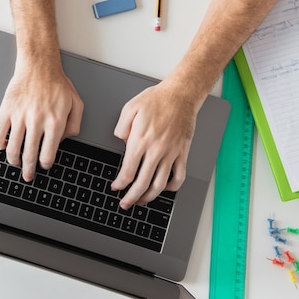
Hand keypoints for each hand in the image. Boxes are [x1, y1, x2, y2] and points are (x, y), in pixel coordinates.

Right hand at [0, 58, 83, 181]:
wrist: (39, 66)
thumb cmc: (57, 83)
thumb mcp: (76, 104)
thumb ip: (74, 125)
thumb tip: (64, 141)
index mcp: (55, 122)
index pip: (48, 154)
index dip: (45, 164)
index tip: (43, 165)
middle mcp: (37, 121)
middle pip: (29, 155)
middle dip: (28, 170)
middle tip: (28, 176)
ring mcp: (20, 116)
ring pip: (13, 147)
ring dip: (13, 160)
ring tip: (15, 163)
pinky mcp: (7, 110)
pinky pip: (0, 133)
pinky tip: (2, 146)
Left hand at [112, 79, 202, 209]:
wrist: (181, 94)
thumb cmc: (156, 99)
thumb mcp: (130, 108)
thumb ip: (121, 127)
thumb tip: (119, 141)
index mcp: (140, 140)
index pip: (128, 171)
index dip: (120, 183)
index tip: (116, 187)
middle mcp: (156, 149)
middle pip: (142, 183)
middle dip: (131, 197)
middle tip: (125, 204)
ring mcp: (171, 153)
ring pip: (160, 184)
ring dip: (149, 197)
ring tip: (142, 201)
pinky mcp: (182, 152)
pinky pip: (179, 176)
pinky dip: (171, 187)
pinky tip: (164, 189)